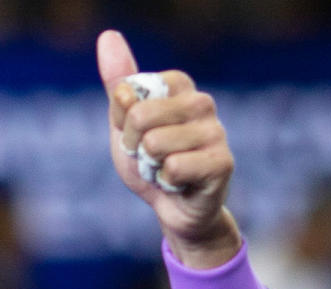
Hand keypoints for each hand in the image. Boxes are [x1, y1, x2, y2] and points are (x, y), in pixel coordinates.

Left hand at [96, 30, 240, 267]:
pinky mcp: (223, 162)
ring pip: (155, 145)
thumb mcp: (123, 123)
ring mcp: (216, 131)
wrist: (171, 209)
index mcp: (179, 86)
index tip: (136, 136)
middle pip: (139, 116)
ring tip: (164, 171)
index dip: (123, 122)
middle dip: (133, 146)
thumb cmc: (149, 163)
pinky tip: (179, 185)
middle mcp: (202, 102)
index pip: (130, 92)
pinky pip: (173, 168)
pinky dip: (166, 183)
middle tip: (149, 158)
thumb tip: (108, 37)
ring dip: (150, 168)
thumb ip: (117, 84)